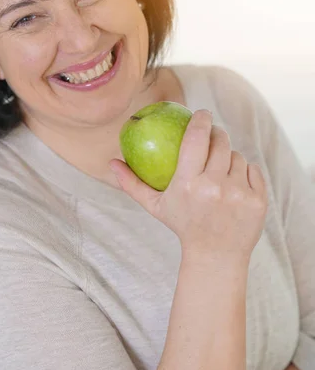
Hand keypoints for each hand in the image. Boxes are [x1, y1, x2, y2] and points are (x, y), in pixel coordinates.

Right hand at [110, 109, 267, 262]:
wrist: (216, 256)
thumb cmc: (183, 226)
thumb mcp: (155, 206)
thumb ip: (132, 184)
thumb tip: (111, 162)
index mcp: (187, 184)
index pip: (196, 138)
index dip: (201, 119)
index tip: (201, 113)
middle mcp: (214, 187)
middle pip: (220, 141)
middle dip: (216, 134)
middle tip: (212, 136)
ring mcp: (238, 194)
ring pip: (238, 155)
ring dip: (230, 157)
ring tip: (221, 168)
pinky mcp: (258, 201)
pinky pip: (253, 169)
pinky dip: (245, 172)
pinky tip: (235, 183)